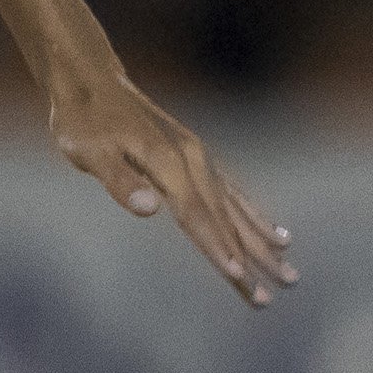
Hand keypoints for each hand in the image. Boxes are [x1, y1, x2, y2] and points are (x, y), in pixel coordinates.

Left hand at [50, 72, 297, 307]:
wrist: (92, 82)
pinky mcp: (197, 158)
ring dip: (263, 244)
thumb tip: (148, 208)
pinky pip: (234, 195)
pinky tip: (274, 235)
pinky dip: (256, 218)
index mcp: (168, 164)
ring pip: (237, 211)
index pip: (196, 216)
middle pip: (225, 220)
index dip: (216, 248)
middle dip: (252, 258)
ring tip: (289, 274)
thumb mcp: (87, 151)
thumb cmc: (82, 122)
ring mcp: (199, 159)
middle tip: (279, 289)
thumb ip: (119, 180)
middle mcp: (193, 162)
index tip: (239, 276)